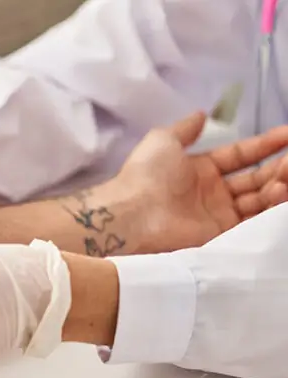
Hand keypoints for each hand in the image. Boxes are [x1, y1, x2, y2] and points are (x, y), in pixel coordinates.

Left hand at [112, 112, 287, 252]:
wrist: (132, 214)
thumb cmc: (147, 175)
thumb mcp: (163, 140)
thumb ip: (185, 128)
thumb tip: (202, 114)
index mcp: (201, 169)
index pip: (242, 155)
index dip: (266, 144)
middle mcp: (213, 192)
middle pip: (256, 178)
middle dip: (279, 167)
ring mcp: (218, 215)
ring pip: (259, 199)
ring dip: (279, 185)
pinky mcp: (220, 235)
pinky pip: (253, 221)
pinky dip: (271, 208)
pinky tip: (282, 192)